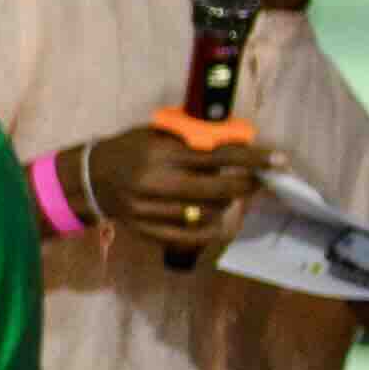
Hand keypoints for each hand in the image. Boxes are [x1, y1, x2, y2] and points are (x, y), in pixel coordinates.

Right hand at [81, 117, 278, 256]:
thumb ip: (194, 139)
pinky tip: (215, 220)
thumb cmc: (129, 149)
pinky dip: (208, 229)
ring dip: (225, 205)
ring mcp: (150, 210)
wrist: (89, 178)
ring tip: (226, 197)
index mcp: (161, 154)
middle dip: (245, 185)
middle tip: (255, 181)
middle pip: (218, 190)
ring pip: (206, 214)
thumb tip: (239, 145)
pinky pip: (188, 235)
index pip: (218, 157)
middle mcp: (156, 183)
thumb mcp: (158, 133)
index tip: (279, 161)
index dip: (253, 159)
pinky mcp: (146, 229)